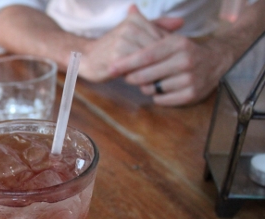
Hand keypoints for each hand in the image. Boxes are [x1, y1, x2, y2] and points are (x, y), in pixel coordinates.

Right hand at [78, 5, 182, 81]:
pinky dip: (142, 76)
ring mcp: (122, 42)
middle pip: (157, 49)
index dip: (167, 52)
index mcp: (135, 19)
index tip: (169, 62)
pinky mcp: (117, 58)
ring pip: (148, 59)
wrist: (86, 58)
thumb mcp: (134, 33)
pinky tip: (144, 81)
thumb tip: (181, 22)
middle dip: (162, 62)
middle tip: (167, 73)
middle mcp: (129, 28)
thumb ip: (157, 26)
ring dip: (154, 70)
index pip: (161, 37)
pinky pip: (137, 69)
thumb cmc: (113, 47)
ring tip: (157, 78)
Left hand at [110, 34, 232, 105]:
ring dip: (146, 86)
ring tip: (151, 80)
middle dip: (132, 77)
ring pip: (152, 89)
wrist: (216, 62)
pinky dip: (157, 96)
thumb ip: (148, 27)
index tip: (112, 67)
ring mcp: (190, 79)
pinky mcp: (191, 95)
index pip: (146, 55)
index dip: (127, 63)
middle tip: (128, 76)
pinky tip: (162, 88)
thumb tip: (130, 9)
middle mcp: (186, 60)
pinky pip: (161, 100)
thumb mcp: (170, 36)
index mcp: (178, 44)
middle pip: (146, 76)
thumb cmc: (183, 50)